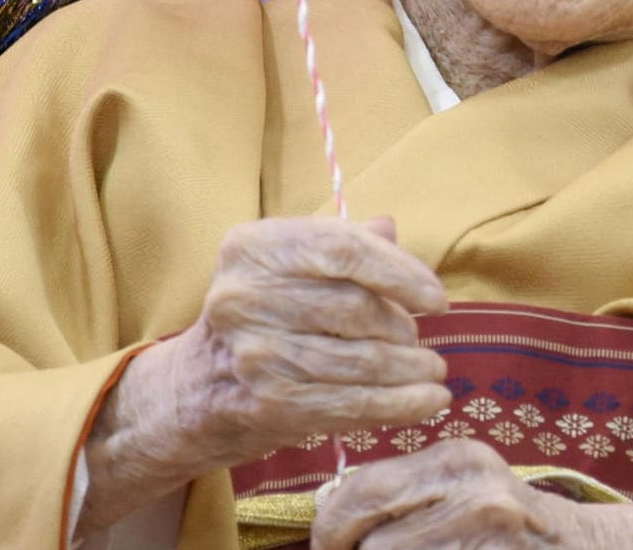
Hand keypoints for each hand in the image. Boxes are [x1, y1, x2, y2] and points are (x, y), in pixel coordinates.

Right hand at [79, 215, 450, 531]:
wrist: (196, 389)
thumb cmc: (259, 318)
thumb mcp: (287, 268)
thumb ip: (339, 245)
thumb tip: (389, 227)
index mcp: (252, 247)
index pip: (342, 248)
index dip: (400, 271)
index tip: (437, 298)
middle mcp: (244, 295)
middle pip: (354, 306)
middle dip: (402, 327)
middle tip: (422, 342)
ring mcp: (253, 352)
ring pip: (358, 359)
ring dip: (409, 370)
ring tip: (434, 373)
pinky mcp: (266, 404)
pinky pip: (350, 403)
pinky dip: (399, 405)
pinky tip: (429, 403)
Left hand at [311, 439, 632, 548]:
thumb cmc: (513, 529)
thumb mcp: (464, 489)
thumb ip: (404, 492)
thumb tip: (327, 515)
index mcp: (458, 459)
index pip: (359, 488)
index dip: (330, 526)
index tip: (327, 544)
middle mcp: (474, 489)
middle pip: (368, 537)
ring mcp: (488, 534)